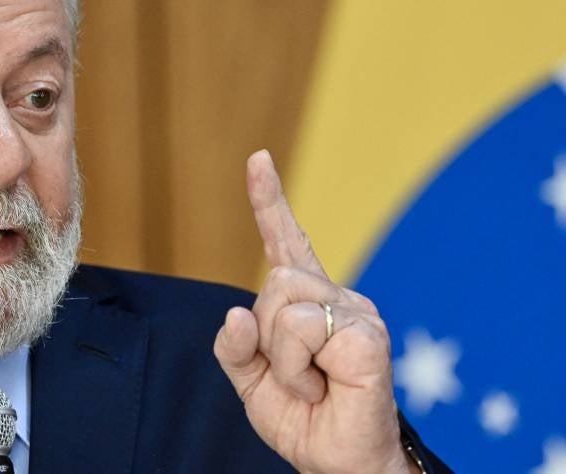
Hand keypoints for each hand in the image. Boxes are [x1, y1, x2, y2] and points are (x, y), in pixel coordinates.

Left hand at [213, 150, 412, 473]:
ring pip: (284, 305)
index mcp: (307, 302)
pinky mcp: (368, 334)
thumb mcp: (251, 381)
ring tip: (310, 384)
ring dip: (282, 358)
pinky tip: (325, 387)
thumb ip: (235, 346)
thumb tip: (235, 312)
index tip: (258, 159)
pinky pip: (306, 330)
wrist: (336, 462)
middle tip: (294, 375)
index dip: (269, 201)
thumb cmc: (303, 418)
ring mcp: (357, 312)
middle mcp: (336, 296)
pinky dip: (299, 370)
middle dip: (265, 335)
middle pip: (274, 280)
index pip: (286, 242)